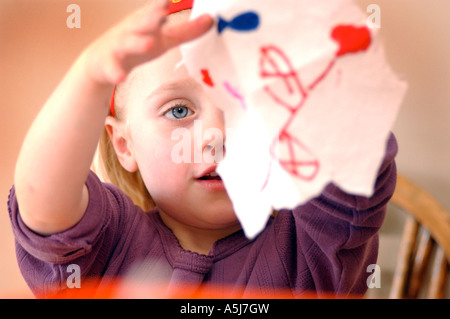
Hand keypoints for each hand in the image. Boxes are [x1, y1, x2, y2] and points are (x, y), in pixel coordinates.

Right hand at [83, 0, 212, 84]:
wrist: (101, 60)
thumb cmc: (139, 44)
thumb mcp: (164, 38)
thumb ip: (187, 31)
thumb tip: (211, 20)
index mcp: (147, 21)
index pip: (157, 9)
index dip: (163, 3)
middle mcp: (133, 30)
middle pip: (142, 22)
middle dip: (151, 17)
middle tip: (162, 12)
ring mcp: (119, 46)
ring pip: (127, 43)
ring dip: (137, 43)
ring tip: (148, 44)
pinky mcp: (109, 64)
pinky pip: (113, 68)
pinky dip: (116, 72)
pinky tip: (120, 77)